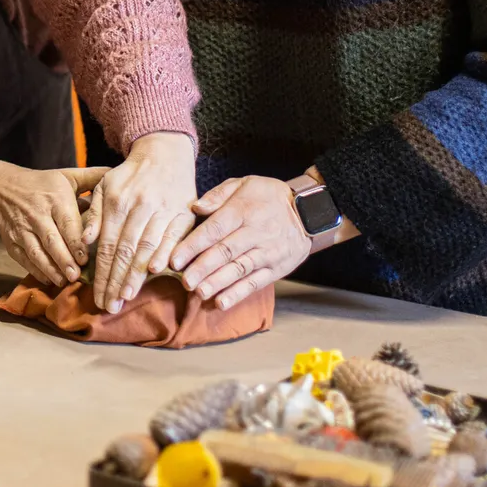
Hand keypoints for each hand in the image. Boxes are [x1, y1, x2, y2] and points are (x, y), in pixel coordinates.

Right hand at [0, 165, 107, 288]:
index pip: (66, 222)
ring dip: (50, 268)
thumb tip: (119, 173)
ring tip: (63, 281)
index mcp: (54, 199)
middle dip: (64, 259)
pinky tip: (49, 279)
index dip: (75, 242)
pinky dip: (35, 270)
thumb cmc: (42, 184)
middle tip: (76, 276)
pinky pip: (23, 258)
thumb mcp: (66, 176)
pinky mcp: (11, 241)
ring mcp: (22, 229)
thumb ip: (92, 177)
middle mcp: (37, 214)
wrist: (2, 188)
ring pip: (36, 252)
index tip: (85, 259)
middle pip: (51, 240)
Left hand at [84, 132, 196, 313]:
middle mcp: (139, 207)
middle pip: (126, 251)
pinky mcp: (183, 212)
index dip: (103, 273)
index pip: (108, 245)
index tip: (97, 296)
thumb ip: (93, 215)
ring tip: (127, 297)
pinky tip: (157, 273)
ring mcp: (162, 209)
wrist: (164, 153)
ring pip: (148, 247)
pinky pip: (173, 237)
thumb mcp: (104, 186)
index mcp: (116, 202)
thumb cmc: (129, 176)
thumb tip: (83, 242)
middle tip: (110, 306)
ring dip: (138, 275)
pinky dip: (166, 254)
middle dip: (117, 281)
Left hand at [170, 175, 309, 309]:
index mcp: (243, 210)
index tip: (174, 259)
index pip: (214, 229)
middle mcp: (255, 233)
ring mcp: (267, 252)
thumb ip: (218, 195)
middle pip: (225, 252)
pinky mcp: (276, 268)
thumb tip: (195, 207)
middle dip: (202, 268)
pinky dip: (238, 293)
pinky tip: (222, 302)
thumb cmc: (269, 196)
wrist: (311, 212)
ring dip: (218, 283)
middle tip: (184, 281)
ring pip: (239, 269)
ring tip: (199, 293)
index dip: (193, 245)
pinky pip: (256, 283)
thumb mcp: (245, 183)